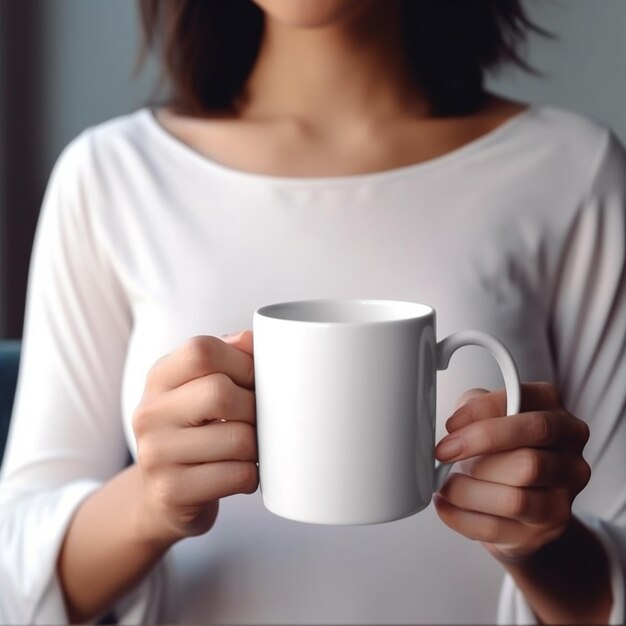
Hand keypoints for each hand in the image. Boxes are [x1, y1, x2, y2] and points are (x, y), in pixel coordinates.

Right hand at [132, 330, 257, 543]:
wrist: (159, 496)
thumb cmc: (194, 432)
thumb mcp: (198, 388)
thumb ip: (226, 356)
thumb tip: (251, 338)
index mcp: (159, 377)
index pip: (202, 351)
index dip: (243, 363)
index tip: (255, 381)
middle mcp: (149, 412)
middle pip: (220, 393)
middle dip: (254, 408)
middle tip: (257, 420)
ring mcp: (155, 454)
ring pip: (238, 438)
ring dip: (257, 446)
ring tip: (249, 449)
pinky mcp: (171, 492)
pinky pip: (238, 475)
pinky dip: (252, 475)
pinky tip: (241, 473)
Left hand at [433, 383, 590, 560]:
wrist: (522, 498)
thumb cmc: (503, 447)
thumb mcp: (489, 414)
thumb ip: (475, 407)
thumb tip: (457, 425)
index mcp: (558, 417)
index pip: (523, 406)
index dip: (479, 414)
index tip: (450, 426)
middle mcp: (571, 457)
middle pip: (527, 460)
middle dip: (475, 456)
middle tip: (443, 455)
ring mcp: (564, 497)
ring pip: (515, 500)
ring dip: (466, 492)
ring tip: (444, 484)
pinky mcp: (547, 530)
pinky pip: (497, 528)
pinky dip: (462, 517)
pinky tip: (446, 505)